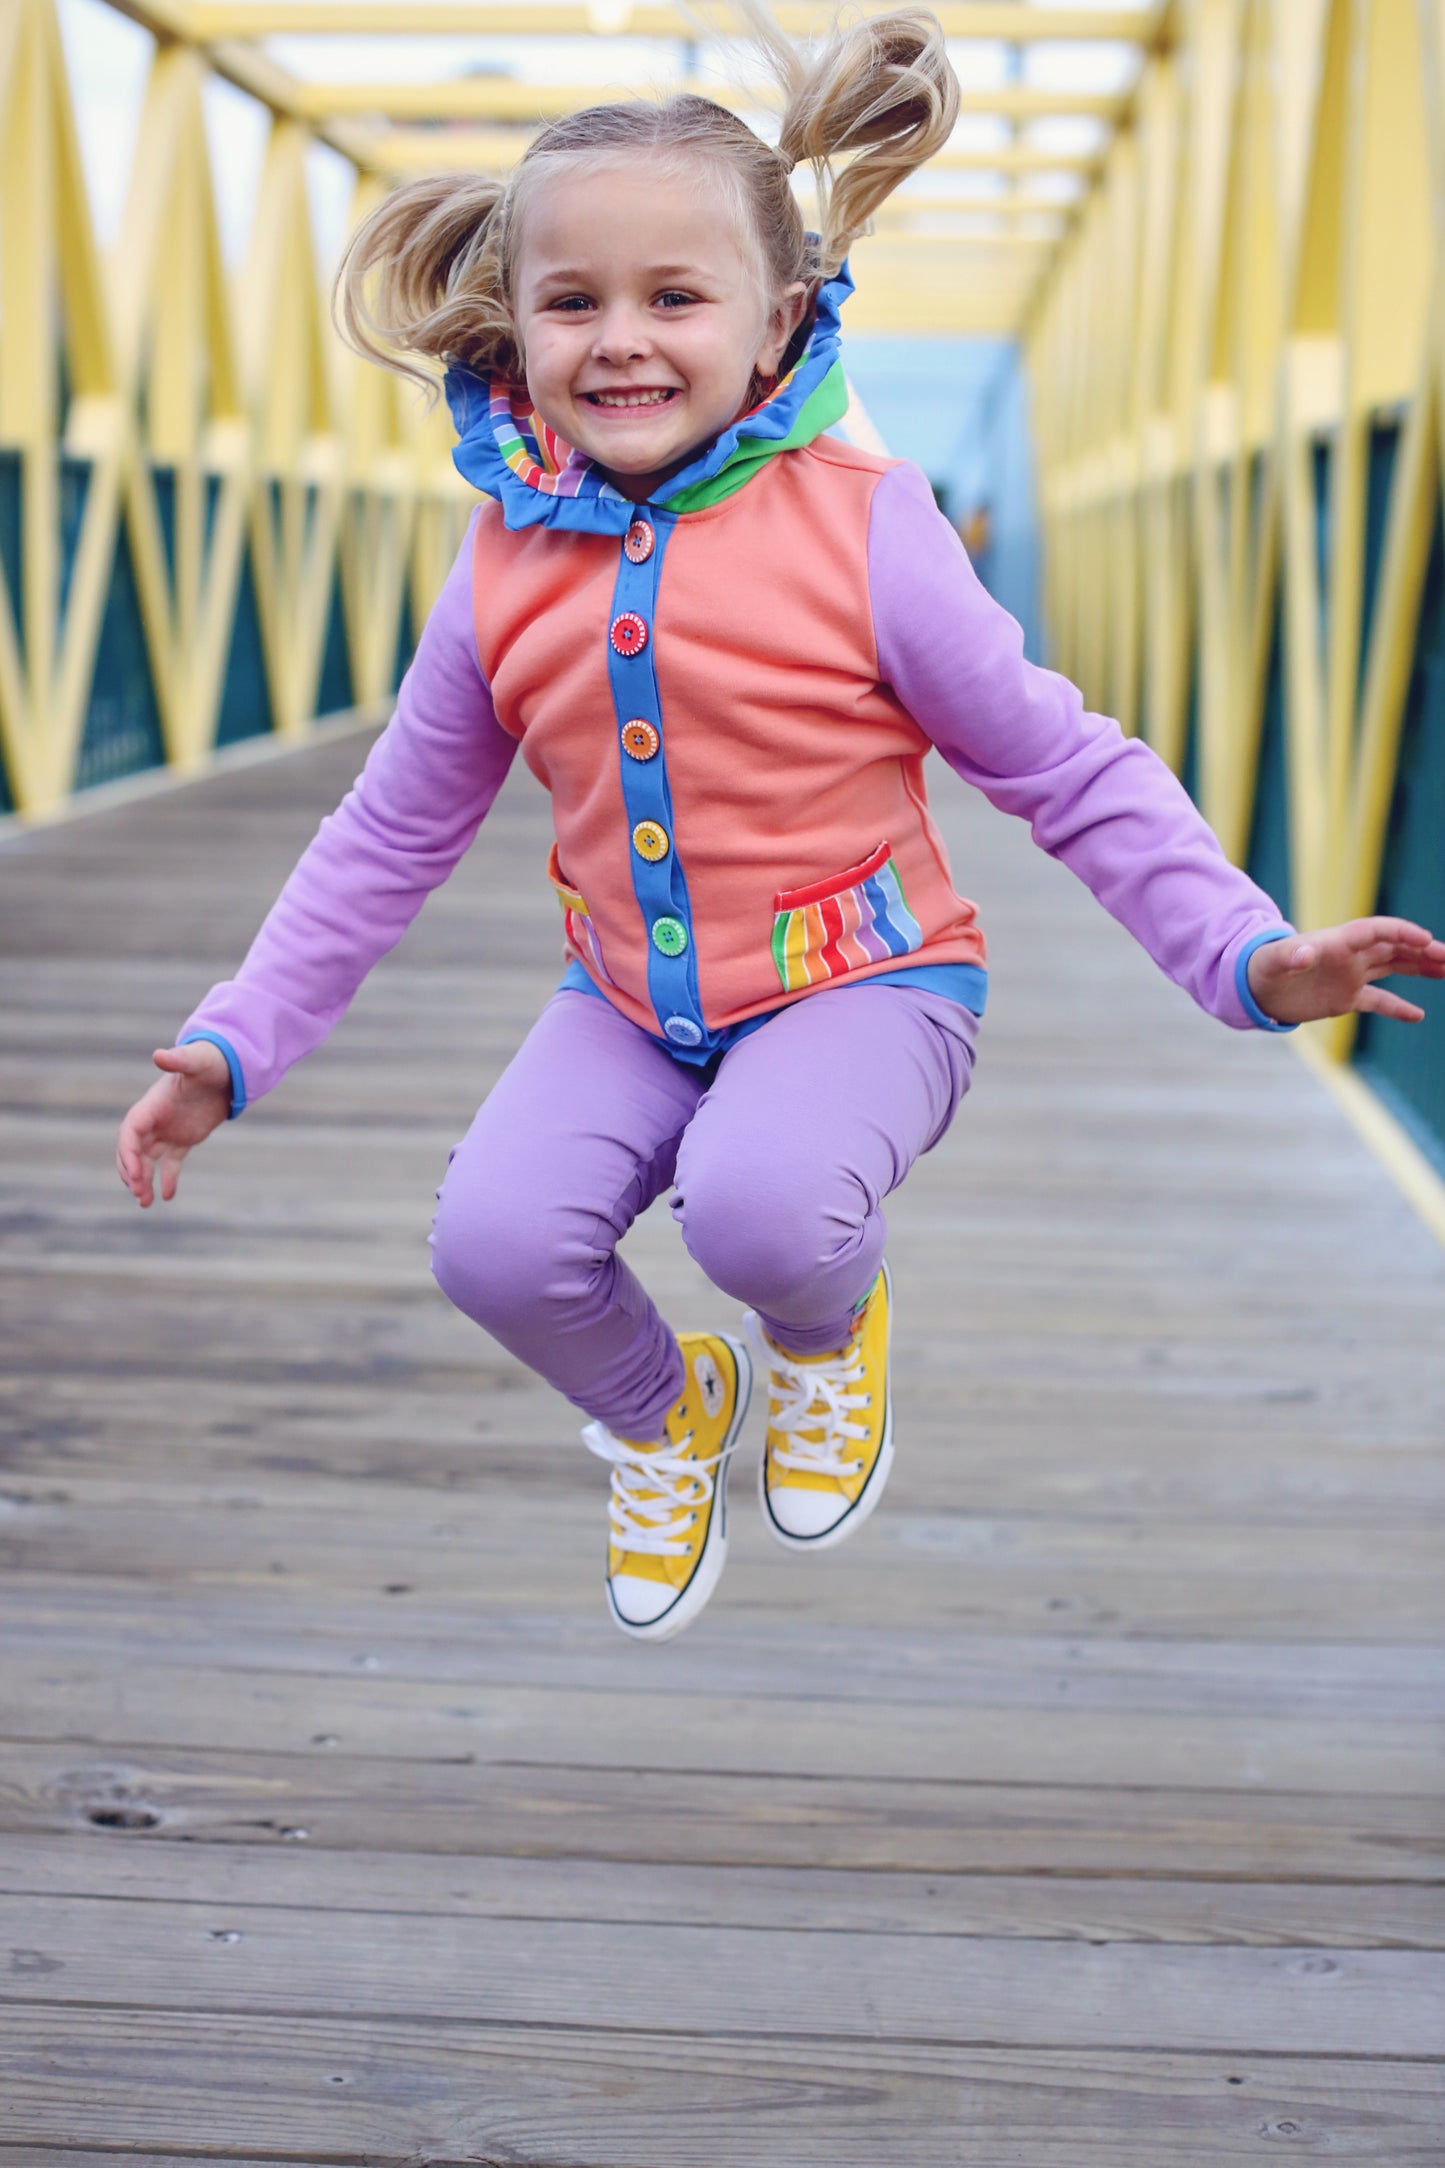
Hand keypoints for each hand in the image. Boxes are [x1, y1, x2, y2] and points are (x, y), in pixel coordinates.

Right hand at [116, 1042, 232, 1206]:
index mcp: (152, 1105)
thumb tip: (159, 1055)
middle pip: (133, 1150)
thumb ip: (178, 1060)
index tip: (136, 1174)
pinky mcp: (184, 1138)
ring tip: (146, 1202)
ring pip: (148, 1160)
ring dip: (143, 1180)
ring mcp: (168, 1130)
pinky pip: (171, 1162)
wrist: (226, 1067)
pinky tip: (167, 1196)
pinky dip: (168, 1178)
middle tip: (138, 1193)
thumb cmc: (210, 1061)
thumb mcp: (196, 1061)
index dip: (129, 1153)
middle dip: (131, 1172)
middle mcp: (155, 1119)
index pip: (130, 1132)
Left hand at [1246, 918, 1444, 1026]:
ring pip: (1393, 968)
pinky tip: (1419, 1015)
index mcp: (1337, 942)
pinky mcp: (1345, 998)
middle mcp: (1349, 956)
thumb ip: (1290, 957)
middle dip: (1422, 950)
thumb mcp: (1273, 962)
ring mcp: (1350, 976)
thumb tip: (1303, 955)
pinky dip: (1398, 1008)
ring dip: (1420, 968)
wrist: (1252, 986)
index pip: (1376, 931)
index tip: (1425, 939)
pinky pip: (1378, 1001)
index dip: (1400, 933)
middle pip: (1394, 948)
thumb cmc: (1261, 968)